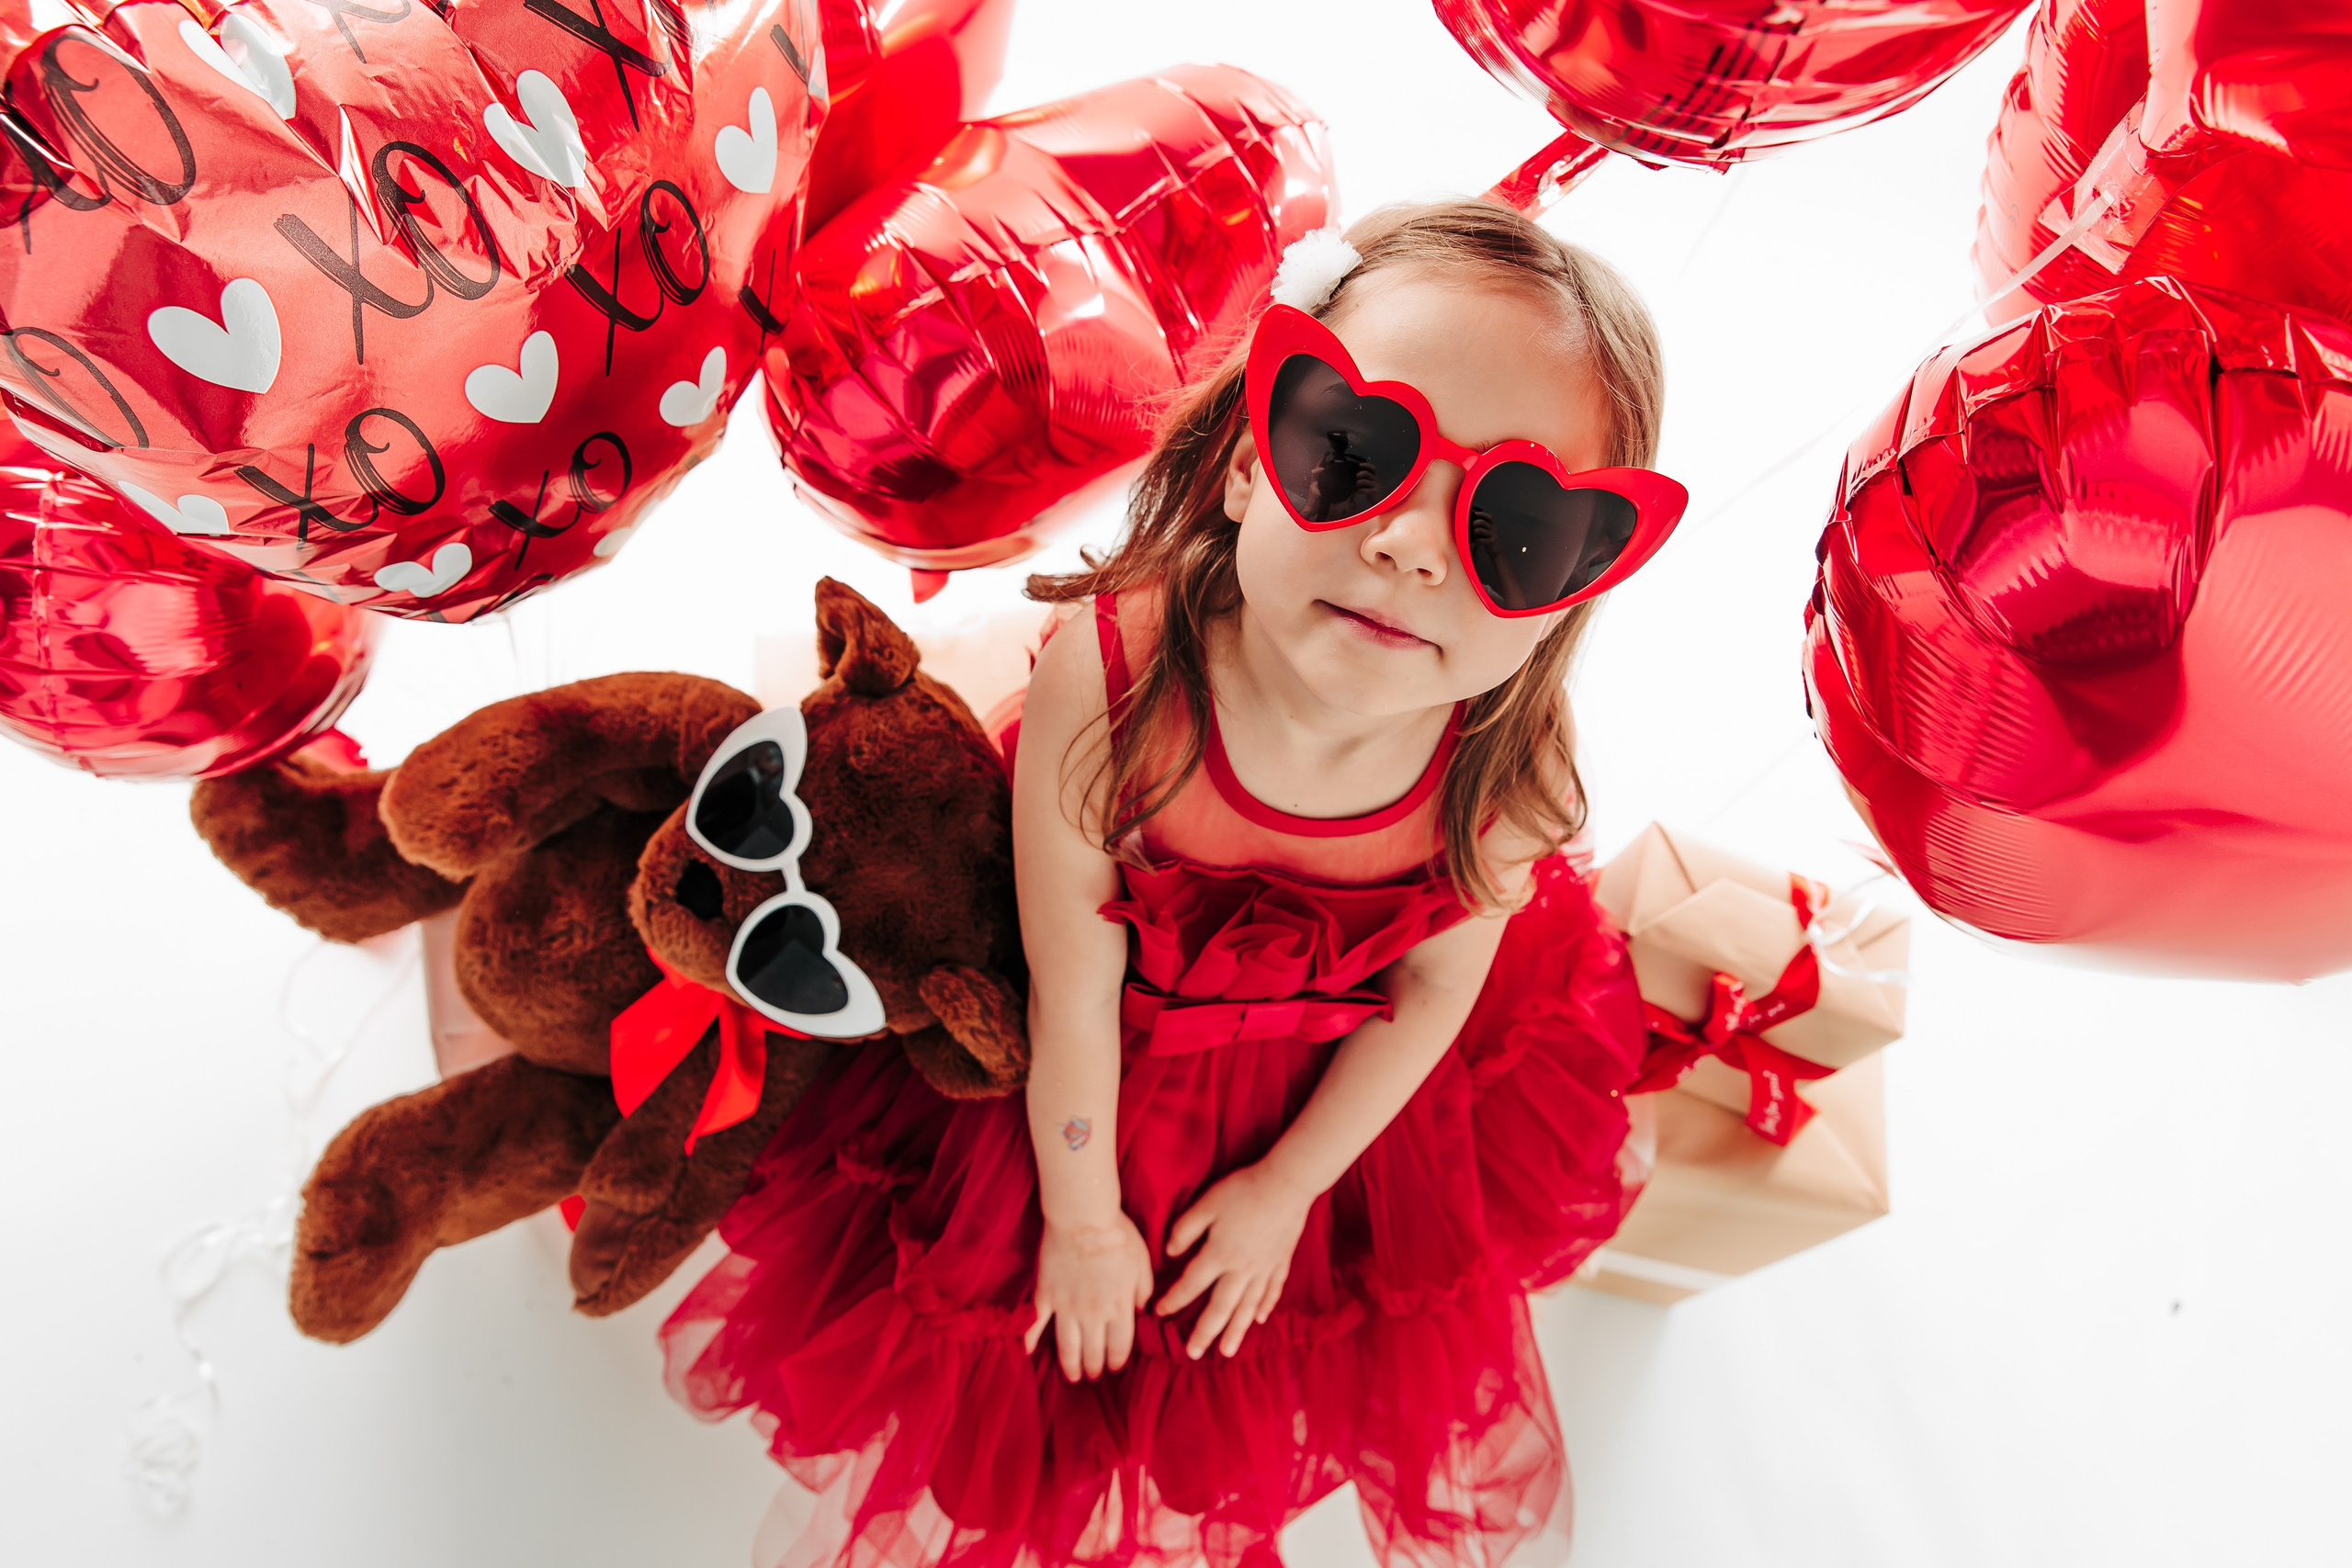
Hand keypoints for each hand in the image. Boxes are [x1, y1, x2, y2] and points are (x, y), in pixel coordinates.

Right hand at [1024, 1213, 1154, 1381]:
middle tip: (1093, 1376)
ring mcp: (1066, 1306)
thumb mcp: (1143, 1261)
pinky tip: (1027, 1353)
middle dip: (1094, 1368)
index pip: (1120, 1345)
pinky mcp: (1045, 1295)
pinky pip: (1036, 1323)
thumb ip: (1144, 1290)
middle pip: (1094, 1352)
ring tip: (1072, 1376)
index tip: (1114, 1368)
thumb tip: (1142, 1311)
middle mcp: (1093, 1313)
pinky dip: (1030, 1340)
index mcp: (1120, 1306)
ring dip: (1070, 1365)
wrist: (1082, 1217)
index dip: (1117, 1361)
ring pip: (1068, 1347)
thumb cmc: (1117, 1235)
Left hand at [1155, 1162, 1313, 1359]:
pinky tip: (1260, 1319)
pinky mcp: (1281, 1262)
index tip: (1158, 1313)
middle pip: (1220, 1308)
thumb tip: (1169, 1253)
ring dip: (1235, 1331)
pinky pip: (1272, 1291)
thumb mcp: (1206, 1204)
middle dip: (1204, 1332)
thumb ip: (1185, 1229)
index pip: (1190, 1285)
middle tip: (1193, 1354)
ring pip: (1247, 1308)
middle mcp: (1241, 1269)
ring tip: (1227, 1352)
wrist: (1287, 1184)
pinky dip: (1265, 1307)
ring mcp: (1264, 1269)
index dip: (1173, 1300)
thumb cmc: (1243, 1190)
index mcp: (1218, 1255)